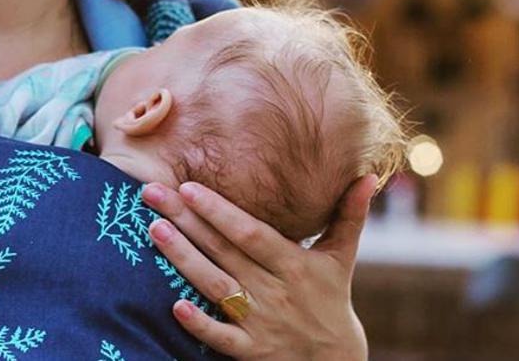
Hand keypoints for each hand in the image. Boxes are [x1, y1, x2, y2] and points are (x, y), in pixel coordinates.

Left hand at [142, 175, 376, 359]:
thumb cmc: (332, 299)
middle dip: (186, 222)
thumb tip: (367, 176)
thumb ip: (349, 216)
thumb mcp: (342, 258)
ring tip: (153, 230)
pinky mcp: (250, 351)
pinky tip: (174, 305)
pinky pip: (221, 337)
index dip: (220, 212)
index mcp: (295, 265)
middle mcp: (275, 292)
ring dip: (183, 260)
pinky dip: (199, 324)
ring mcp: (261, 323)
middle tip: (151, 193)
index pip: (251, 233)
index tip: (189, 188)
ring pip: (215, 287)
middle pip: (224, 252)